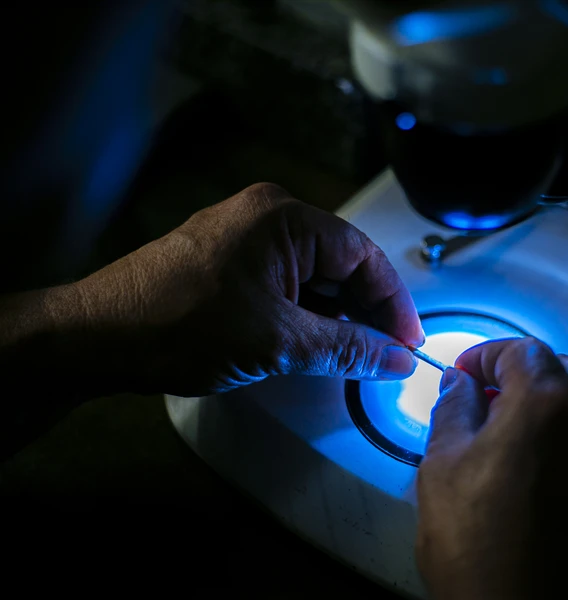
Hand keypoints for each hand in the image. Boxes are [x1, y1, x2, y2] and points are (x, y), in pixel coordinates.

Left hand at [72, 183, 423, 395]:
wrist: (97, 337)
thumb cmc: (178, 325)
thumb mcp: (279, 343)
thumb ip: (347, 348)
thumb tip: (396, 357)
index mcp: (285, 218)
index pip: (363, 256)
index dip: (393, 302)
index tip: (408, 340)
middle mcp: (267, 216)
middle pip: (341, 262)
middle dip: (366, 310)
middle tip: (386, 352)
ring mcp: (245, 236)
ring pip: (313, 275)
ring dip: (336, 314)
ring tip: (354, 355)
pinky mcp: (228, 259)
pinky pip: (286, 282)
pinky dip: (306, 313)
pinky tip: (316, 343)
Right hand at [415, 338, 567, 599]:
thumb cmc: (477, 546)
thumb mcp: (442, 468)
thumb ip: (453, 408)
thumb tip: (460, 381)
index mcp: (544, 401)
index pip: (519, 350)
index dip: (486, 356)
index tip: (467, 376)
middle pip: (564, 370)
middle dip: (525, 379)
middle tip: (494, 408)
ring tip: (545, 434)